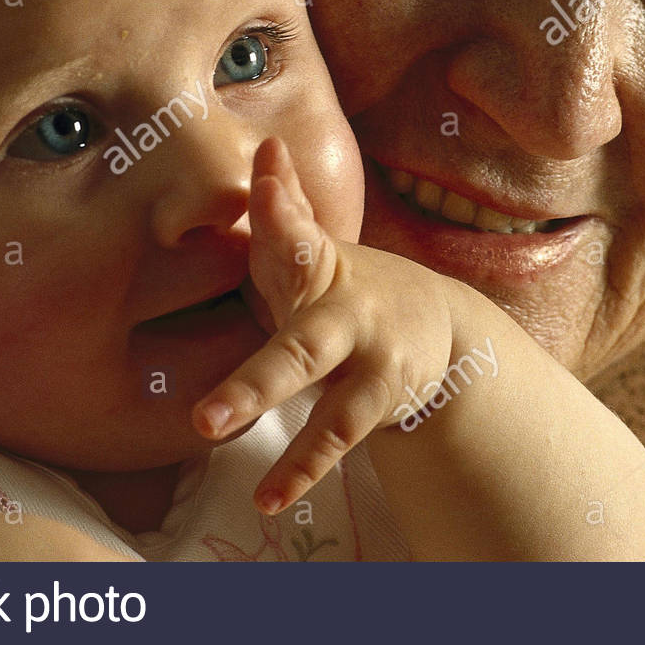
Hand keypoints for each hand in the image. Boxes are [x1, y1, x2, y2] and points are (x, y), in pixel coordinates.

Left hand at [191, 138, 454, 514]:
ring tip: (209, 429)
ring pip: (316, 388)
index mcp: (320, 264)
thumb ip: (285, 207)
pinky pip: (334, 435)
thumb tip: (267, 146)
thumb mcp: (318, 250)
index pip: (296, 231)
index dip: (279, 204)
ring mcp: (365, 356)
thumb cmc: (348, 287)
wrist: (443, 330)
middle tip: (201, 398)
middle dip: (253, 365)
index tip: (266, 170)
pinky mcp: (377, 396)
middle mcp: (344, 307)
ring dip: (266, 407)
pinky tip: (268, 497)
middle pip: (297, 340)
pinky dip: (300, 468)